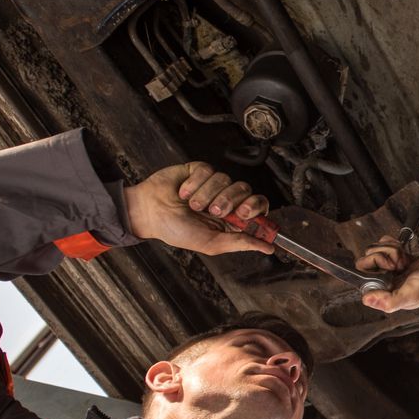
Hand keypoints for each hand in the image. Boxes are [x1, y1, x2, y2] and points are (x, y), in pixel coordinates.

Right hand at [124, 161, 272, 255]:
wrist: (149, 212)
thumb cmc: (177, 231)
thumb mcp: (210, 243)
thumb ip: (240, 242)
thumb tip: (268, 248)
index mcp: (232, 218)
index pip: (258, 206)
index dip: (256, 206)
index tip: (244, 212)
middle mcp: (226, 200)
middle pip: (245, 189)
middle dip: (230, 200)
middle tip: (215, 211)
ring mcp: (213, 184)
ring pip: (226, 179)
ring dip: (207, 195)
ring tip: (192, 205)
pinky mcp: (200, 171)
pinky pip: (208, 171)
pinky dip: (195, 184)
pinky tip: (183, 192)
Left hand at [355, 235, 418, 312]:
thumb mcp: (411, 294)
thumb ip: (389, 300)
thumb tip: (366, 300)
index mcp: (383, 291)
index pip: (363, 272)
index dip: (374, 264)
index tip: (389, 267)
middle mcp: (385, 280)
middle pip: (368, 257)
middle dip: (384, 255)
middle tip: (398, 264)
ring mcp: (391, 269)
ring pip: (377, 249)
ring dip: (392, 250)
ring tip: (404, 261)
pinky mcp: (399, 259)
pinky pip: (386, 245)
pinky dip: (394, 244)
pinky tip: (404, 253)